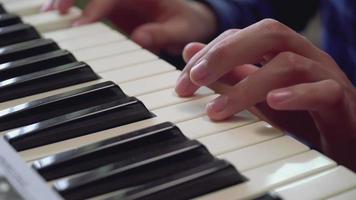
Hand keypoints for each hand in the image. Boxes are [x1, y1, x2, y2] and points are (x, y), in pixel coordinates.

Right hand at [42, 0, 217, 53]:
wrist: (194, 20)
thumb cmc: (190, 21)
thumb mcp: (182, 29)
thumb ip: (162, 33)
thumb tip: (138, 39)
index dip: (95, 6)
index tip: (81, 23)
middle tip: (52, 12)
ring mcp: (120, 0)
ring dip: (67, 1)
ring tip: (47, 14)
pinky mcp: (116, 9)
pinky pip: (92, 6)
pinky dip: (76, 11)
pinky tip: (61, 19)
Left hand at [175, 19, 355, 169]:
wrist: (344, 137)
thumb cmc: (301, 113)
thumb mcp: (256, 95)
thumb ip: (226, 74)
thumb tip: (190, 53)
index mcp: (281, 52)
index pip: (242, 37)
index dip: (209, 54)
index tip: (183, 83)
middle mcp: (303, 56)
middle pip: (268, 34)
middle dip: (226, 53)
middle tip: (195, 78)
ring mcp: (324, 76)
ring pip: (289, 63)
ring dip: (248, 85)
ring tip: (217, 110)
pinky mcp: (341, 102)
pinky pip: (323, 90)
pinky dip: (296, 94)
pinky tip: (272, 103)